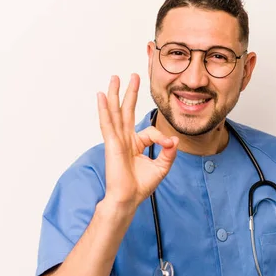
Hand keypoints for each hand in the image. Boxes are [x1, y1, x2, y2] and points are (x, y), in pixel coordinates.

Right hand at [97, 74, 178, 207]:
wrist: (128, 199)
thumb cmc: (140, 186)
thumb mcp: (162, 167)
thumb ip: (168, 152)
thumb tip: (175, 140)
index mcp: (135, 144)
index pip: (151, 131)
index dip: (162, 138)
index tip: (169, 146)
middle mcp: (125, 139)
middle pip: (127, 111)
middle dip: (130, 93)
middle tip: (133, 75)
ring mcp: (117, 140)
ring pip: (116, 112)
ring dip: (114, 94)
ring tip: (114, 78)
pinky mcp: (112, 144)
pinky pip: (108, 123)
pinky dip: (104, 109)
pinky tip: (101, 96)